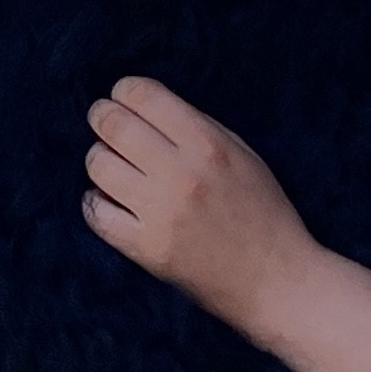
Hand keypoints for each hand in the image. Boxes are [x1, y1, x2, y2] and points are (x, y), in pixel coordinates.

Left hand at [82, 76, 317, 323]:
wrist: (275, 280)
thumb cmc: (261, 213)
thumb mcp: (242, 155)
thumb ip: (196, 128)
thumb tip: (143, 106)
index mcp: (207, 143)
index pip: (142, 95)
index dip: (123, 91)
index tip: (120, 99)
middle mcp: (182, 173)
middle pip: (113, 126)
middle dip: (101, 117)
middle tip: (102, 122)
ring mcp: (162, 213)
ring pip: (98, 166)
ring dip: (99, 160)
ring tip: (111, 168)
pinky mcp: (148, 248)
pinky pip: (96, 213)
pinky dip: (95, 202)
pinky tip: (107, 201)